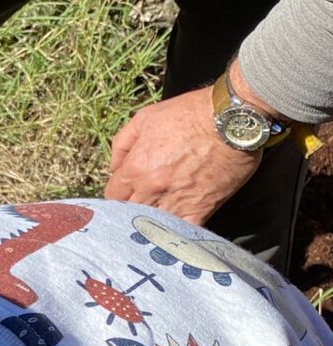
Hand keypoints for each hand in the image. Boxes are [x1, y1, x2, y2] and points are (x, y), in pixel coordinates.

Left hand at [105, 85, 258, 223]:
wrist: (233, 119)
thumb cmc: (190, 114)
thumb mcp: (145, 118)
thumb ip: (122, 144)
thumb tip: (113, 168)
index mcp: (136, 168)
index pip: (113, 194)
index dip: (119, 192)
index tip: (126, 190)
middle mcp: (152, 190)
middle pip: (129, 212)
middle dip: (131, 207)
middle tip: (141, 202)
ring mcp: (176, 203)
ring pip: (152, 224)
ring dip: (151, 221)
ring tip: (155, 215)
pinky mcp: (201, 210)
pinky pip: (182, 231)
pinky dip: (176, 232)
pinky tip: (174, 230)